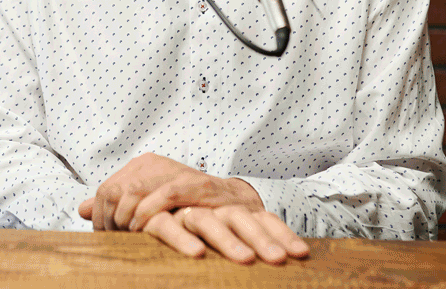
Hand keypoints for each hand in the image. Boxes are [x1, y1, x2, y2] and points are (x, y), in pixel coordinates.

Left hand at [77, 153, 260, 231]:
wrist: (233, 203)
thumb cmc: (188, 206)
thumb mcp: (148, 202)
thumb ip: (118, 203)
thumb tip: (83, 209)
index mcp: (141, 166)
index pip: (106, 189)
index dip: (101, 216)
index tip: (107, 237)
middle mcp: (154, 164)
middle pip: (114, 190)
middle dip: (110, 219)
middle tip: (115, 239)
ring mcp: (174, 171)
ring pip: (133, 191)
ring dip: (125, 218)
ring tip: (129, 236)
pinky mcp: (195, 183)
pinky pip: (163, 195)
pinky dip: (149, 213)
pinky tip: (145, 229)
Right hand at [145, 205, 309, 263]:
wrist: (144, 185)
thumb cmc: (190, 217)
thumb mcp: (221, 224)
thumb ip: (245, 236)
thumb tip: (283, 258)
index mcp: (232, 207)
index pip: (262, 218)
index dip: (282, 233)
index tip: (300, 253)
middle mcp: (211, 206)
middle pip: (240, 217)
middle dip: (261, 238)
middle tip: (278, 259)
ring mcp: (184, 210)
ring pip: (208, 220)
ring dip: (228, 240)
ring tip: (246, 260)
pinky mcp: (155, 217)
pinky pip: (167, 226)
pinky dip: (182, 239)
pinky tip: (197, 254)